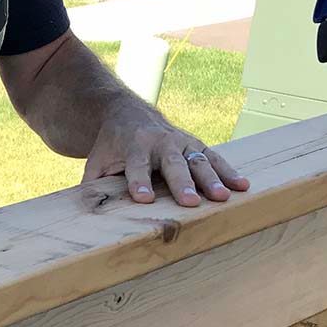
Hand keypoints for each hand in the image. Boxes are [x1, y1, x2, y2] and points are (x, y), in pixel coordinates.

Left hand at [83, 99, 249, 206]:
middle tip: (190, 202)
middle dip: (182, 183)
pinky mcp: (196, 145)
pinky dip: (228, 171)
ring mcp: (182, 142)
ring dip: (212, 179)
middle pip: (173, 164)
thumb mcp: (95, 163)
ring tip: (224, 197)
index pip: (136, 167)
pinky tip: (243, 186)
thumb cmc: (110, 147)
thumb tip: (84, 212)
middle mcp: (160, 142)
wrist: (128, 114)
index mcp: (133, 146)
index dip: (138, 182)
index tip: (141, 199)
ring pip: (198, 161)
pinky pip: (214, 158)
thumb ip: (91, 185)